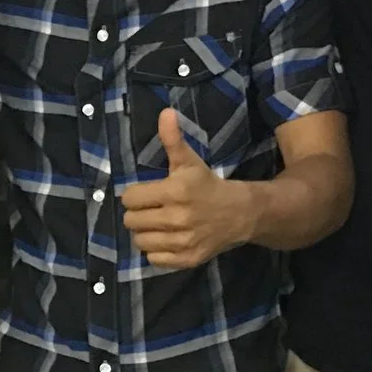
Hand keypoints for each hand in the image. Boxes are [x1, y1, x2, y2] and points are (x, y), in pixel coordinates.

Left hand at [120, 108, 253, 269]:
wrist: (240, 213)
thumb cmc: (207, 185)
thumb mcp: (189, 161)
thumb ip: (172, 139)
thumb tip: (164, 112)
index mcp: (175, 191)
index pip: (130, 199)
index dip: (135, 195)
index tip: (147, 193)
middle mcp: (178, 218)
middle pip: (131, 222)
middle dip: (138, 214)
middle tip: (152, 209)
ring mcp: (183, 241)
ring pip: (140, 242)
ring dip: (145, 233)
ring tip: (158, 224)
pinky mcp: (187, 259)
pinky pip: (154, 259)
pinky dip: (156, 251)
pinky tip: (167, 238)